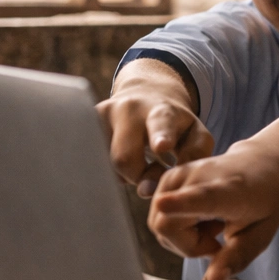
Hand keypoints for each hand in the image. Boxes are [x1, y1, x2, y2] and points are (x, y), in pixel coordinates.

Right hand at [97, 90, 212, 197]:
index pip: (161, 124)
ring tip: (138, 165)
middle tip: (151, 177)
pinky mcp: (84, 123)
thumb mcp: (195, 135)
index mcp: (163, 111)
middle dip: (138, 177)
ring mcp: (103, 114)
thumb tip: (160, 184)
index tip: (162, 146)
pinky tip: (119, 160)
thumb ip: (192, 157)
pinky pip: (91, 161)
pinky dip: (107, 169)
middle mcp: (129, 108)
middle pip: (124, 158)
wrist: (146, 94)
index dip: (161, 136)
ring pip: (104, 163)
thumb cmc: (176, 125)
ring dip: (123, 175)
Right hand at [148, 142, 278, 279]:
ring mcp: (177, 174)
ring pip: (160, 224)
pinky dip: (179, 228)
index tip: (164, 204)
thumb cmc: (265, 201)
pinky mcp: (167, 178)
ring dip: (185, 238)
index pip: (198, 198)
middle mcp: (197, 176)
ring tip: (214, 225)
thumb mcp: (261, 234)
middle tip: (219, 239)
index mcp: (227, 190)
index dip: (180, 204)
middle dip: (189, 247)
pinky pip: (160, 218)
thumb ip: (236, 258)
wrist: (263, 164)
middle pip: (167, 227)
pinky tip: (203, 218)